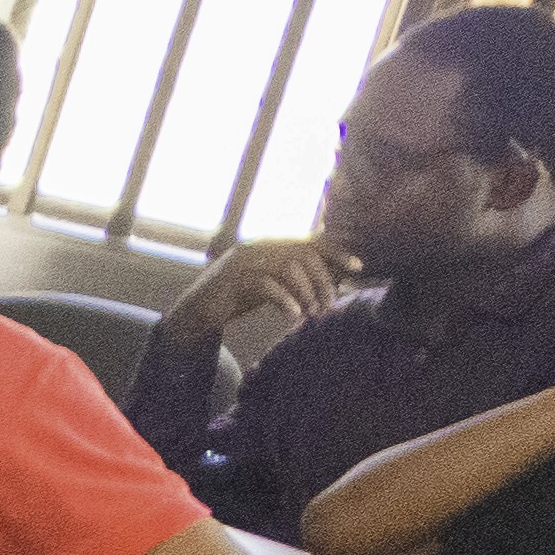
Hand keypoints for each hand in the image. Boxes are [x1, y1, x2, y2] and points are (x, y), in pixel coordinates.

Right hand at [162, 236, 347, 346]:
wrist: (197, 311)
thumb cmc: (239, 297)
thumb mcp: (273, 283)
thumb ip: (298, 276)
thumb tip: (338, 278)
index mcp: (270, 243)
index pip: (311, 240)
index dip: (337, 252)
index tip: (358, 267)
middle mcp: (258, 247)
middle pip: (303, 254)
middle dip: (322, 281)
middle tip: (329, 305)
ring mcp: (244, 261)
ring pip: (288, 268)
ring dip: (307, 292)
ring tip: (313, 313)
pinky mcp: (232, 281)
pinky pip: (267, 286)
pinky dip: (285, 300)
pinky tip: (294, 314)